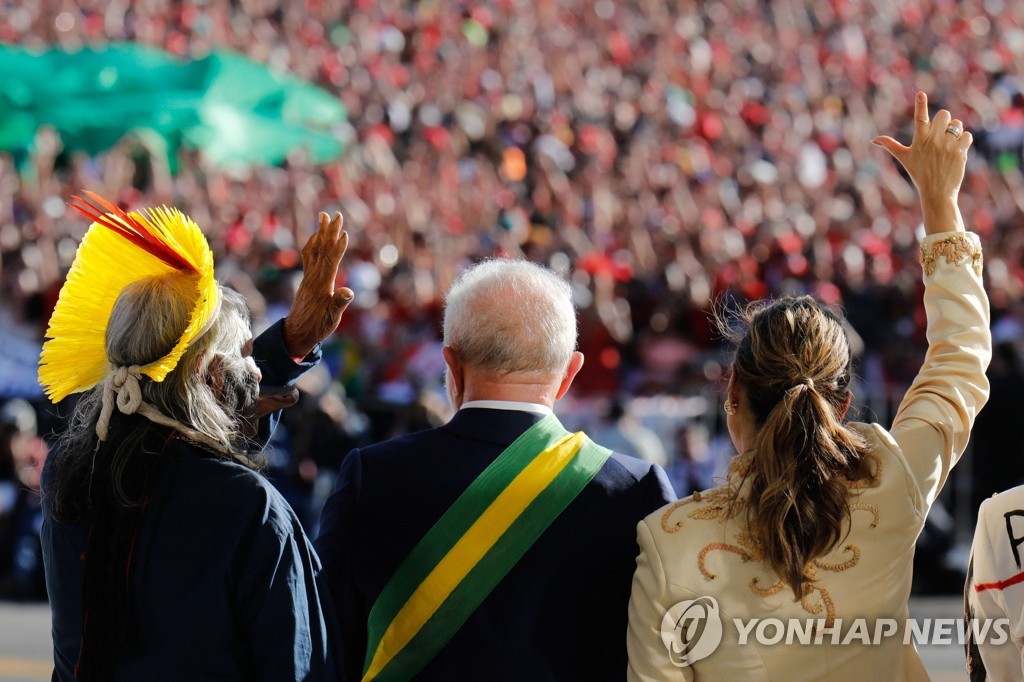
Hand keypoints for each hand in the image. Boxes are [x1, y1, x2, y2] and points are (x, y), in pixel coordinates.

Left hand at [283, 211, 353, 357]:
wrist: (297, 332)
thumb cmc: (317, 326)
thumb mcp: (332, 319)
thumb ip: (339, 304)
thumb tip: (348, 292)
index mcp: (322, 286)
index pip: (331, 262)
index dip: (338, 247)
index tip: (343, 232)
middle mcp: (314, 278)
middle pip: (323, 250)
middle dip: (329, 232)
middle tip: (335, 214)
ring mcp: (308, 277)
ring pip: (314, 250)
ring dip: (320, 232)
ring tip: (323, 217)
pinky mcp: (307, 279)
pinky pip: (309, 256)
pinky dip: (312, 244)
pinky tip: (315, 237)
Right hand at [872, 91, 971, 233]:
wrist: (937, 193)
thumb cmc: (919, 174)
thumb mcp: (904, 158)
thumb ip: (890, 145)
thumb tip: (872, 140)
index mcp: (919, 140)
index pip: (919, 119)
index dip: (920, 105)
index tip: (921, 94)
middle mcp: (933, 141)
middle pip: (944, 114)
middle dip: (945, 121)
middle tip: (941, 134)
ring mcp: (947, 145)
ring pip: (957, 124)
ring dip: (955, 131)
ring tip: (948, 146)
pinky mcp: (960, 151)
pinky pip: (967, 135)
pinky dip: (964, 141)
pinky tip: (957, 152)